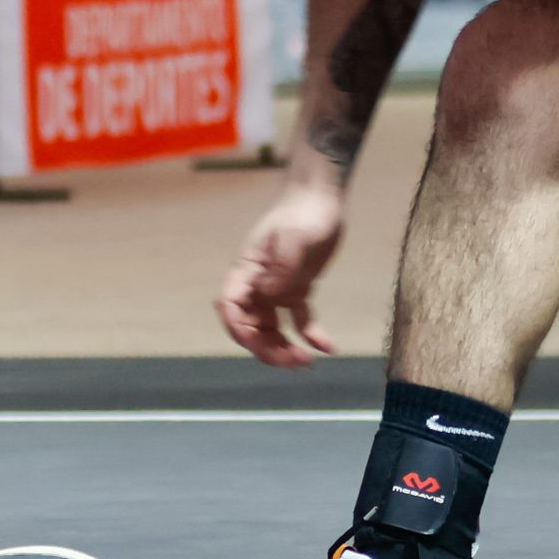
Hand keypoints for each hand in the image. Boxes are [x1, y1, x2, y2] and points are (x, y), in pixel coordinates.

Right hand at [216, 182, 347, 365]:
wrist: (322, 196)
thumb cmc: (305, 212)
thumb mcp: (295, 237)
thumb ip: (281, 268)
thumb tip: (269, 295)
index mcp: (248, 270)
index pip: (232, 306)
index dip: (238, 329)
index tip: (256, 343)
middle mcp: (258, 283)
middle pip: (252, 325)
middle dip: (266, 349)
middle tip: (293, 362)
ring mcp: (277, 288)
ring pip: (273, 328)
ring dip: (285, 348)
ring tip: (307, 362)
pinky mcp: (298, 288)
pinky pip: (300, 319)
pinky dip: (311, 335)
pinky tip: (327, 348)